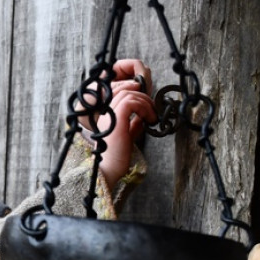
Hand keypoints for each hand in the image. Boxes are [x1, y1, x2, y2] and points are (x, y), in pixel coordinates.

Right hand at [84, 59, 155, 188]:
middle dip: (143, 98)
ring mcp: (109, 113)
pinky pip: (131, 101)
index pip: (121, 96)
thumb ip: (133, 126)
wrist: (109, 169)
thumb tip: (142, 118)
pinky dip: (144, 107)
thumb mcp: (128, 137)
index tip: (149, 111)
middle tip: (154, 112)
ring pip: (129, 93)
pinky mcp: (116, 117)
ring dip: (145, 102)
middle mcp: (105, 112)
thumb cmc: (117, 157)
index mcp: (107, 116)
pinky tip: (149, 119)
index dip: (137, 98)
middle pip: (125, 91)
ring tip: (153, 117)